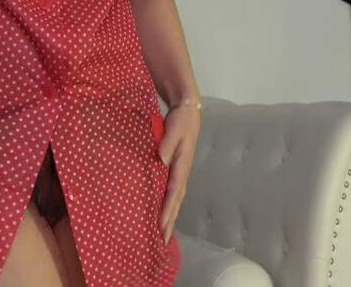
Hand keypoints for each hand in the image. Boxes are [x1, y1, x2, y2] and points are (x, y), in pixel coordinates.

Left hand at [157, 101, 200, 242]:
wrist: (188, 110)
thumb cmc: (181, 120)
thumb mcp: (174, 129)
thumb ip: (167, 144)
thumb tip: (161, 160)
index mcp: (181, 165)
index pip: (173, 193)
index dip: (167, 210)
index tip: (162, 227)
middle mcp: (181, 172)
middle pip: (175, 201)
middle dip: (169, 221)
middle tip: (162, 241)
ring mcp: (179, 171)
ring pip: (174, 198)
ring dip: (169, 215)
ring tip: (162, 233)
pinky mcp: (175, 168)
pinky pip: (171, 190)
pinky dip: (168, 203)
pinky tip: (161, 211)